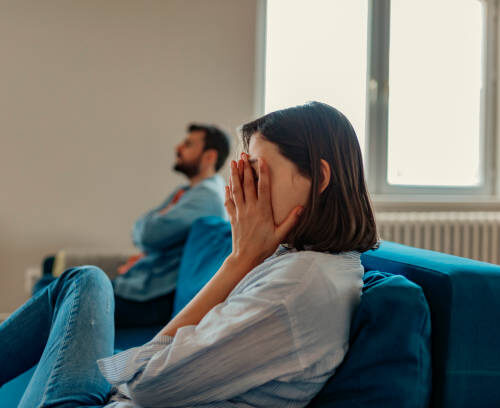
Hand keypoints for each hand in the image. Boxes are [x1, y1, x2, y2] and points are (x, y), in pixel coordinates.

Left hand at [225, 153, 302, 270]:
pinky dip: (227, 192)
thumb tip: (302, 207)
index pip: (263, 187)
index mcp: (263, 211)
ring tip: (233, 163)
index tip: (261, 160)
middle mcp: (250, 209)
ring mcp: (240, 212)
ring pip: (236, 190)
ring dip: (234, 175)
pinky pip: (229, 202)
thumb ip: (291, 220)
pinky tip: (227, 184)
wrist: (245, 258)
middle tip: (243, 155)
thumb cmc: (265, 247)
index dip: (262, 172)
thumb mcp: (280, 235)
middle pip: (247, 184)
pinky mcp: (233, 218)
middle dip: (245, 168)